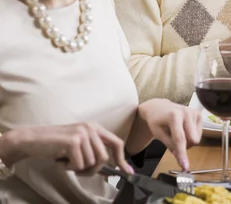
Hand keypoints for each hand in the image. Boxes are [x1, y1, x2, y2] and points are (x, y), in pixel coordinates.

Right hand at [0, 123, 131, 174]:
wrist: (32, 140)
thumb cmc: (56, 146)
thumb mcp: (79, 146)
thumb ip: (94, 154)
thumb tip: (111, 171)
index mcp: (95, 128)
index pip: (116, 143)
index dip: (122, 159)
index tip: (127, 172)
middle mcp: (91, 128)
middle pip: (103, 157)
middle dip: (92, 169)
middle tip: (77, 169)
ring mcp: (83, 133)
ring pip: (91, 163)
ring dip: (78, 168)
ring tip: (67, 161)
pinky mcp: (73, 141)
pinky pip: (79, 165)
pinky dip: (69, 167)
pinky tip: (61, 160)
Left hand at [137, 99, 201, 170]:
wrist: (158, 107)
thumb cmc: (156, 120)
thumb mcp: (157, 133)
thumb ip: (169, 144)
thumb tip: (180, 156)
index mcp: (174, 116)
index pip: (180, 139)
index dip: (182, 154)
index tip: (185, 167)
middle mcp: (186, 112)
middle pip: (192, 140)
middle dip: (184, 146)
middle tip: (174, 143)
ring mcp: (194, 112)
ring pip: (196, 138)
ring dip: (188, 141)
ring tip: (178, 133)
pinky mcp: (198, 114)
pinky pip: (199, 133)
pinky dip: (191, 135)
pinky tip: (183, 129)